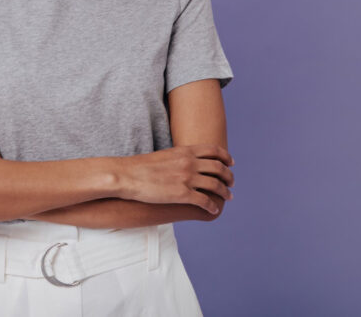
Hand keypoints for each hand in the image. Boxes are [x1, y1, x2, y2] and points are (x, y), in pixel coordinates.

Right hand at [118, 145, 233, 214]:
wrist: (128, 175)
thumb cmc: (142, 167)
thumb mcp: (165, 156)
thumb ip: (180, 157)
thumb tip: (187, 163)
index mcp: (186, 151)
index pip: (214, 150)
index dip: (225, 157)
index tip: (231, 162)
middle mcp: (190, 163)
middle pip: (218, 168)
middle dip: (228, 176)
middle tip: (232, 182)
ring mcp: (187, 178)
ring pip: (215, 185)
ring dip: (225, 192)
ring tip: (228, 196)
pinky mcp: (182, 194)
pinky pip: (204, 201)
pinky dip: (212, 205)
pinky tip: (214, 209)